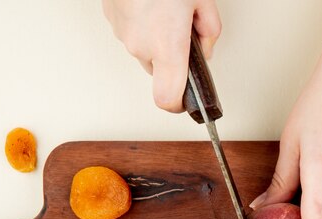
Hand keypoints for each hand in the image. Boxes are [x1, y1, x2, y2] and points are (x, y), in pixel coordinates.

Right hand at [102, 0, 220, 111]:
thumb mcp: (203, 0)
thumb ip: (210, 32)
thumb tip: (205, 50)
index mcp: (167, 47)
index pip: (168, 100)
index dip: (179, 105)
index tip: (188, 101)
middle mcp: (141, 46)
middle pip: (159, 71)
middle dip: (174, 57)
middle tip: (185, 32)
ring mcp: (122, 33)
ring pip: (145, 50)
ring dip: (158, 38)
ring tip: (167, 9)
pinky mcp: (111, 18)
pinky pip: (132, 32)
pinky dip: (143, 24)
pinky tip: (151, 4)